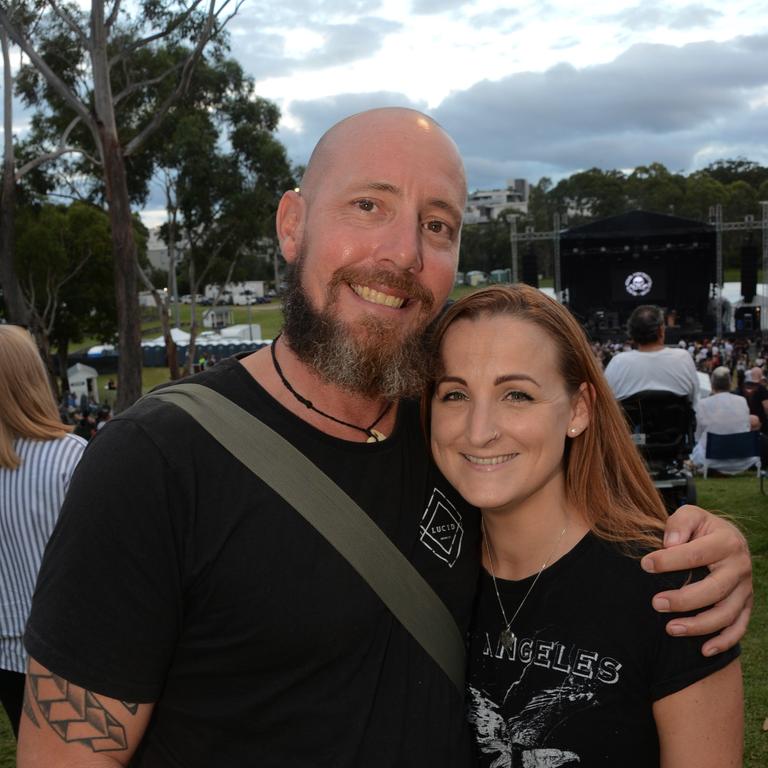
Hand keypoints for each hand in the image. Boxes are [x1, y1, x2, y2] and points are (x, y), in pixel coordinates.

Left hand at [640, 505, 751, 655]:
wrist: (728, 538)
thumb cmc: (701, 528)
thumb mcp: (690, 515)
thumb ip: (679, 524)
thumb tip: (669, 544)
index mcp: (726, 542)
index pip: (696, 554)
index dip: (669, 561)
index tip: (645, 565)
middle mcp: (740, 566)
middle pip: (714, 590)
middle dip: (683, 600)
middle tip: (655, 603)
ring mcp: (745, 589)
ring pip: (727, 614)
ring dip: (699, 625)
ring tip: (670, 628)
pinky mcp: (746, 605)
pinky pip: (739, 628)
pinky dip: (724, 642)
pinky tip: (703, 650)